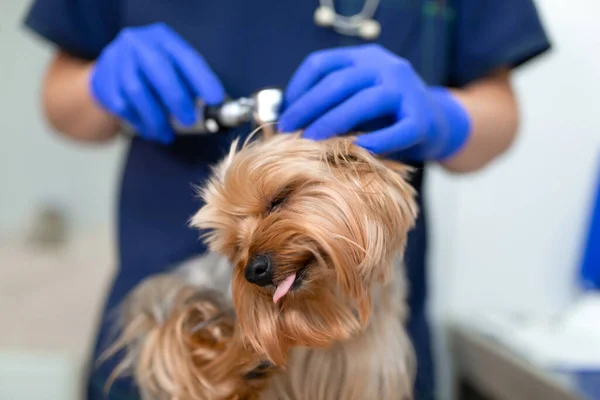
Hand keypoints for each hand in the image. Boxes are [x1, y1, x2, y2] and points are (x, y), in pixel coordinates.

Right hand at [90, 22, 224, 143]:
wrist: (111, 71)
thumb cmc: (154, 73)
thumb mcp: (173, 66)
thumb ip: (191, 83)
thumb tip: (216, 110)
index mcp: (162, 38)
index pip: (186, 57)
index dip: (202, 79)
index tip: (215, 100)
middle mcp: (138, 44)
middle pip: (157, 69)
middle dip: (176, 99)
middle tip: (189, 120)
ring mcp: (117, 60)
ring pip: (136, 91)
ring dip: (156, 118)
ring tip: (167, 135)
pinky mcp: (102, 81)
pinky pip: (122, 106)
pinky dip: (140, 122)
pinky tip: (150, 130)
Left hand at [279, 44, 470, 160]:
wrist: (436, 125)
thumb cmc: (384, 117)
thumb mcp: (355, 101)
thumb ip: (328, 104)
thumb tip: (284, 119)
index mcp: (363, 58)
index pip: (321, 64)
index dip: (297, 89)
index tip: (283, 114)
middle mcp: (385, 67)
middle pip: (339, 82)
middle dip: (308, 108)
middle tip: (288, 131)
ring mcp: (406, 90)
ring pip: (365, 101)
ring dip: (334, 121)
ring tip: (312, 140)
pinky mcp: (421, 119)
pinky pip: (396, 131)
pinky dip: (376, 141)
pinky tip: (356, 150)